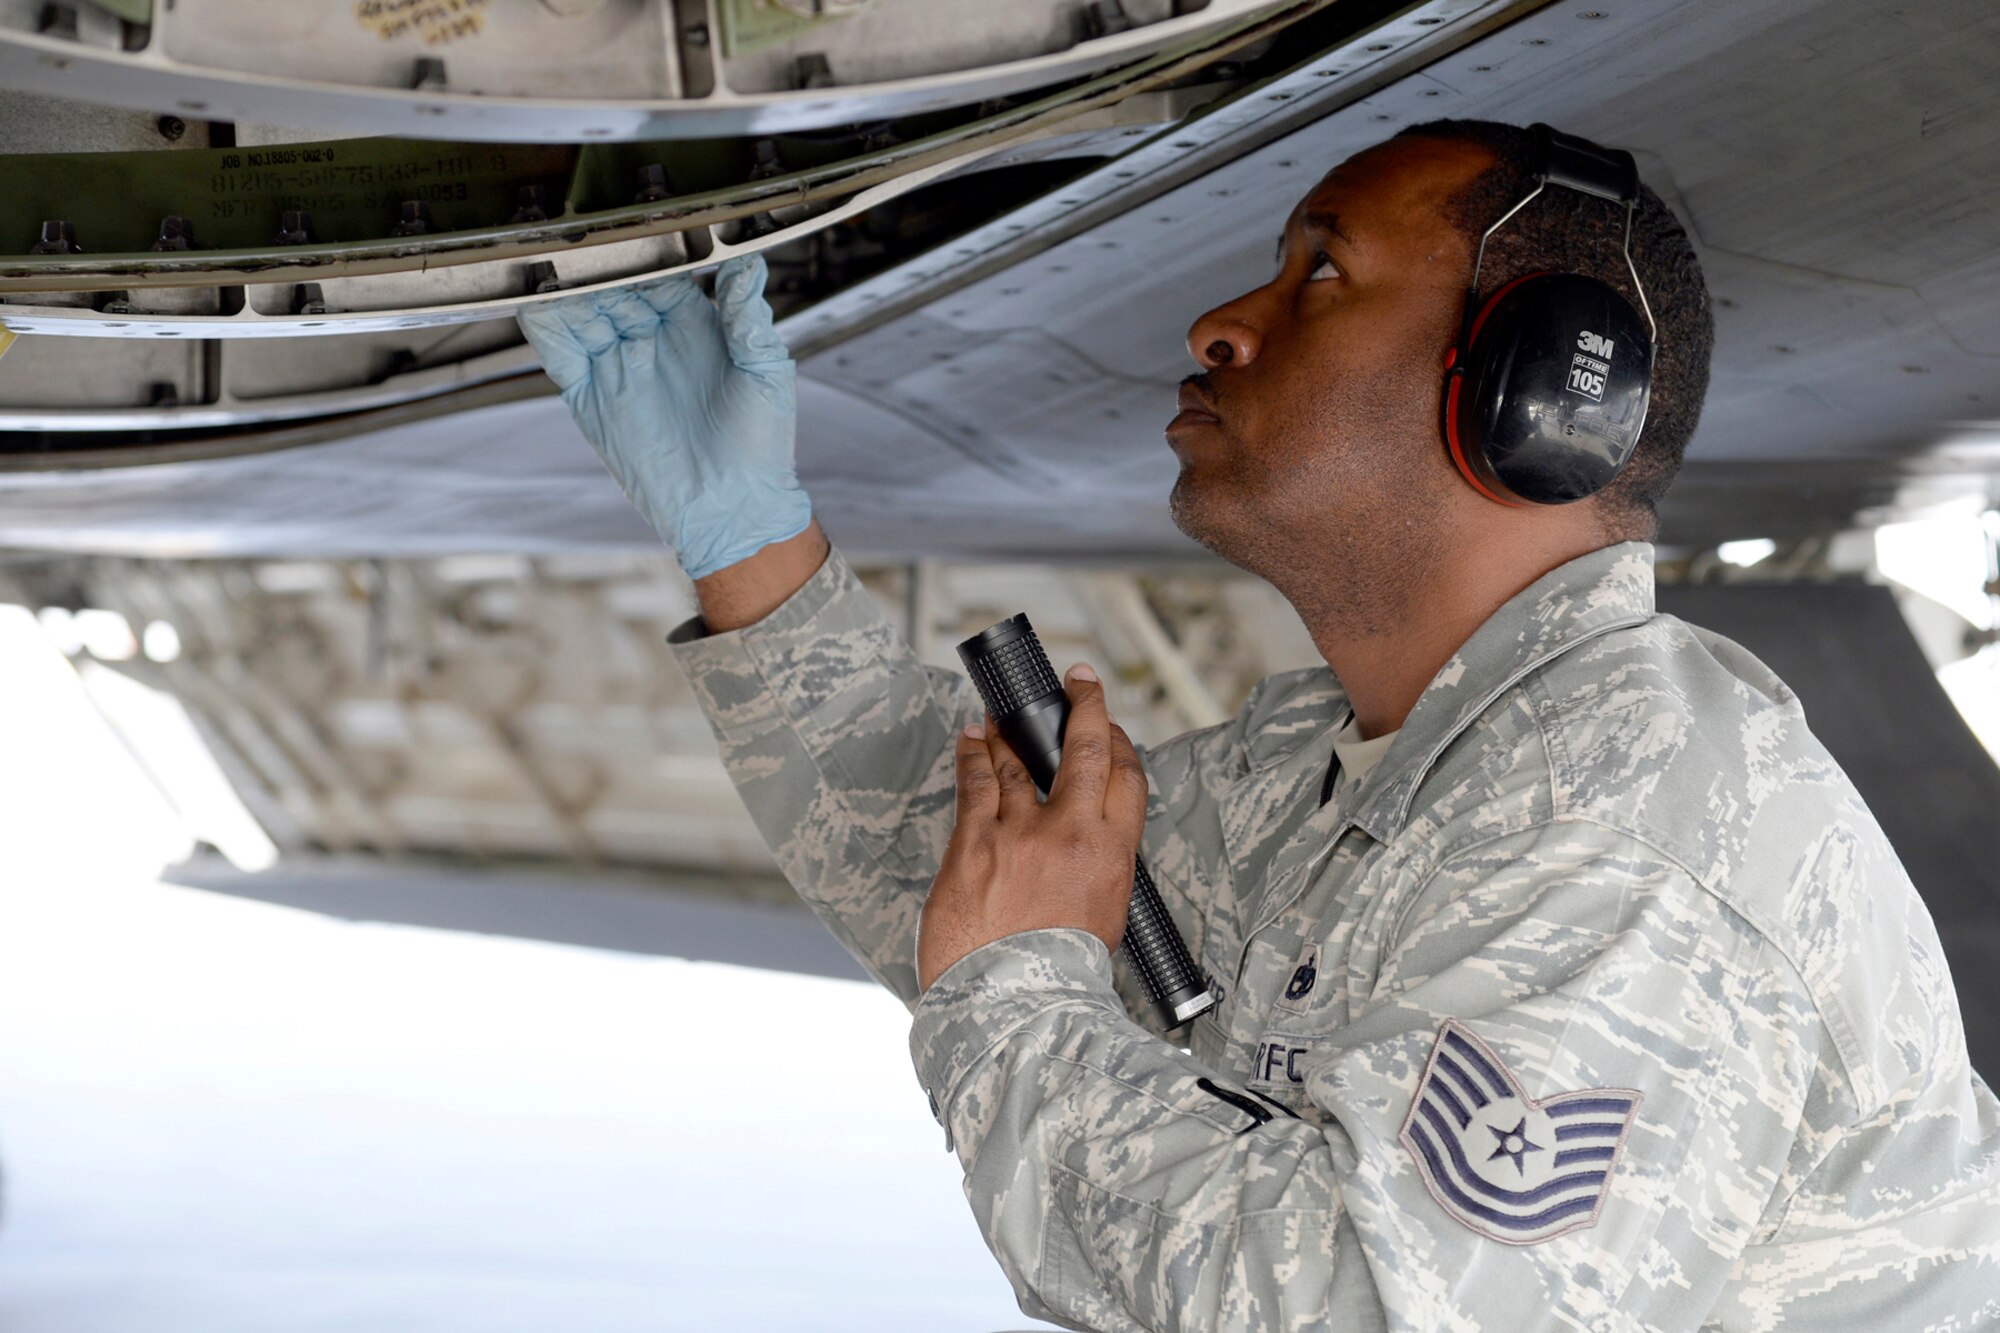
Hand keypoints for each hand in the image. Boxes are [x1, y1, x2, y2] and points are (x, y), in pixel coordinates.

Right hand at [517, 254, 811, 579]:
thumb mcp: (766, 371)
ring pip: (581, 312)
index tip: (626, 222)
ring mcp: (618, 367)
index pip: (657, 271)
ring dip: (565, 286)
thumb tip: (748, 263)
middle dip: (596, 261)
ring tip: (551, 256)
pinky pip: (561, 355)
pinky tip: (534, 299)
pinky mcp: (593, 399)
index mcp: (694, 325)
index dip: (641, 249)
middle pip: (612, 286)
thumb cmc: (761, 444)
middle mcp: (651, 340)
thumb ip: (749, 316)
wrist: (733, 508)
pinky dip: (544, 326)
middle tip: (578, 233)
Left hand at [917, 665, 1150, 992]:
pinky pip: (973, 782)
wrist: (1013, 1006)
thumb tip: (1085, 851)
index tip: (1105, 724)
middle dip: (1082, 707)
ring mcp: (1018, 834)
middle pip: (1082, 750)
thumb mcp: (1103, 917)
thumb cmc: (1057, 976)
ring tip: (1001, 715)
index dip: (1117, 742)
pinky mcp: (972, 844)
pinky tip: (970, 739)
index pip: (1126, 777)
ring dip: (1009, 731)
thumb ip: (1096, 870)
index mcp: (1111, 855)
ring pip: (1015, 760)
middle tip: (1076, 682)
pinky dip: (972, 754)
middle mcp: (1069, 834)